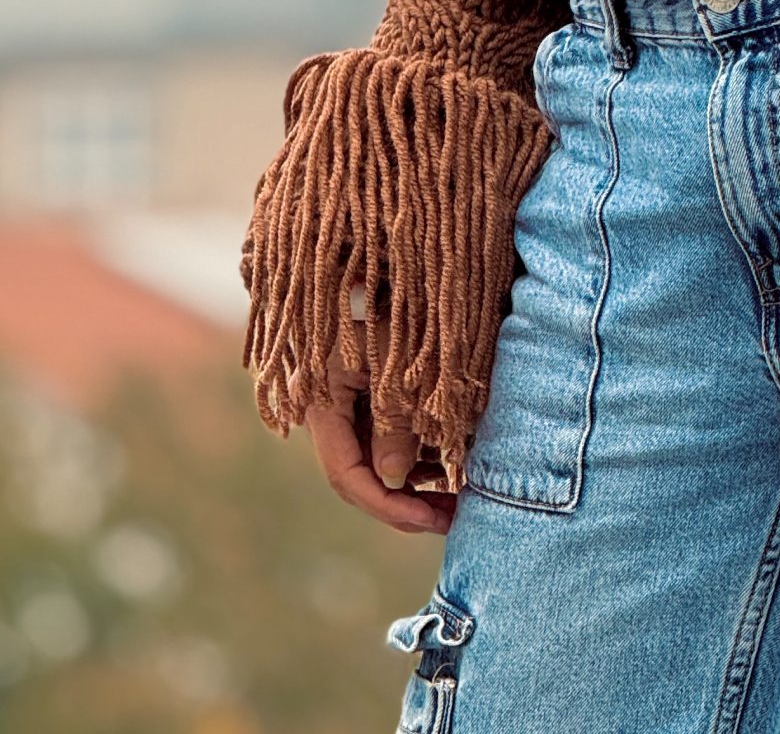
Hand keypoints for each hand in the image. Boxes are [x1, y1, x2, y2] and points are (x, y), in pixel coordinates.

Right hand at [301, 290, 456, 534]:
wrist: (369, 259)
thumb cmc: (382, 300)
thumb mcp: (392, 361)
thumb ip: (394, 421)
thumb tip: (396, 480)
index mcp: (321, 407)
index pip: (348, 476)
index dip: (389, 506)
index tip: (431, 521)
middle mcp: (328, 412)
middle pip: (363, 474)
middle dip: (406, 501)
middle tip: (453, 517)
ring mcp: (346, 403)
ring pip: (378, 458)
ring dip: (416, 480)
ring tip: (458, 495)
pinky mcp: (366, 391)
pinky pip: (387, 434)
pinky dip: (416, 451)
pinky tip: (449, 462)